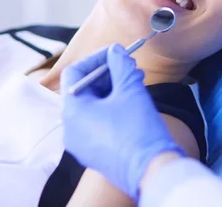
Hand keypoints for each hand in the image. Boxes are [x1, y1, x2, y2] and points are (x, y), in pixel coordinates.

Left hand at [61, 44, 184, 200]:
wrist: (151, 171)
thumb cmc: (138, 129)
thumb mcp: (130, 89)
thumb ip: (120, 64)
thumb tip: (114, 51)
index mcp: (72, 111)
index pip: (74, 73)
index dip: (95, 58)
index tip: (115, 53)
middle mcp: (69, 128)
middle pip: (82, 90)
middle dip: (106, 75)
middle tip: (128, 67)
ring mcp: (79, 144)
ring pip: (90, 107)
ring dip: (110, 91)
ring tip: (134, 83)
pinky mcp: (92, 154)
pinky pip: (95, 124)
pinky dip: (110, 109)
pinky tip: (130, 104)